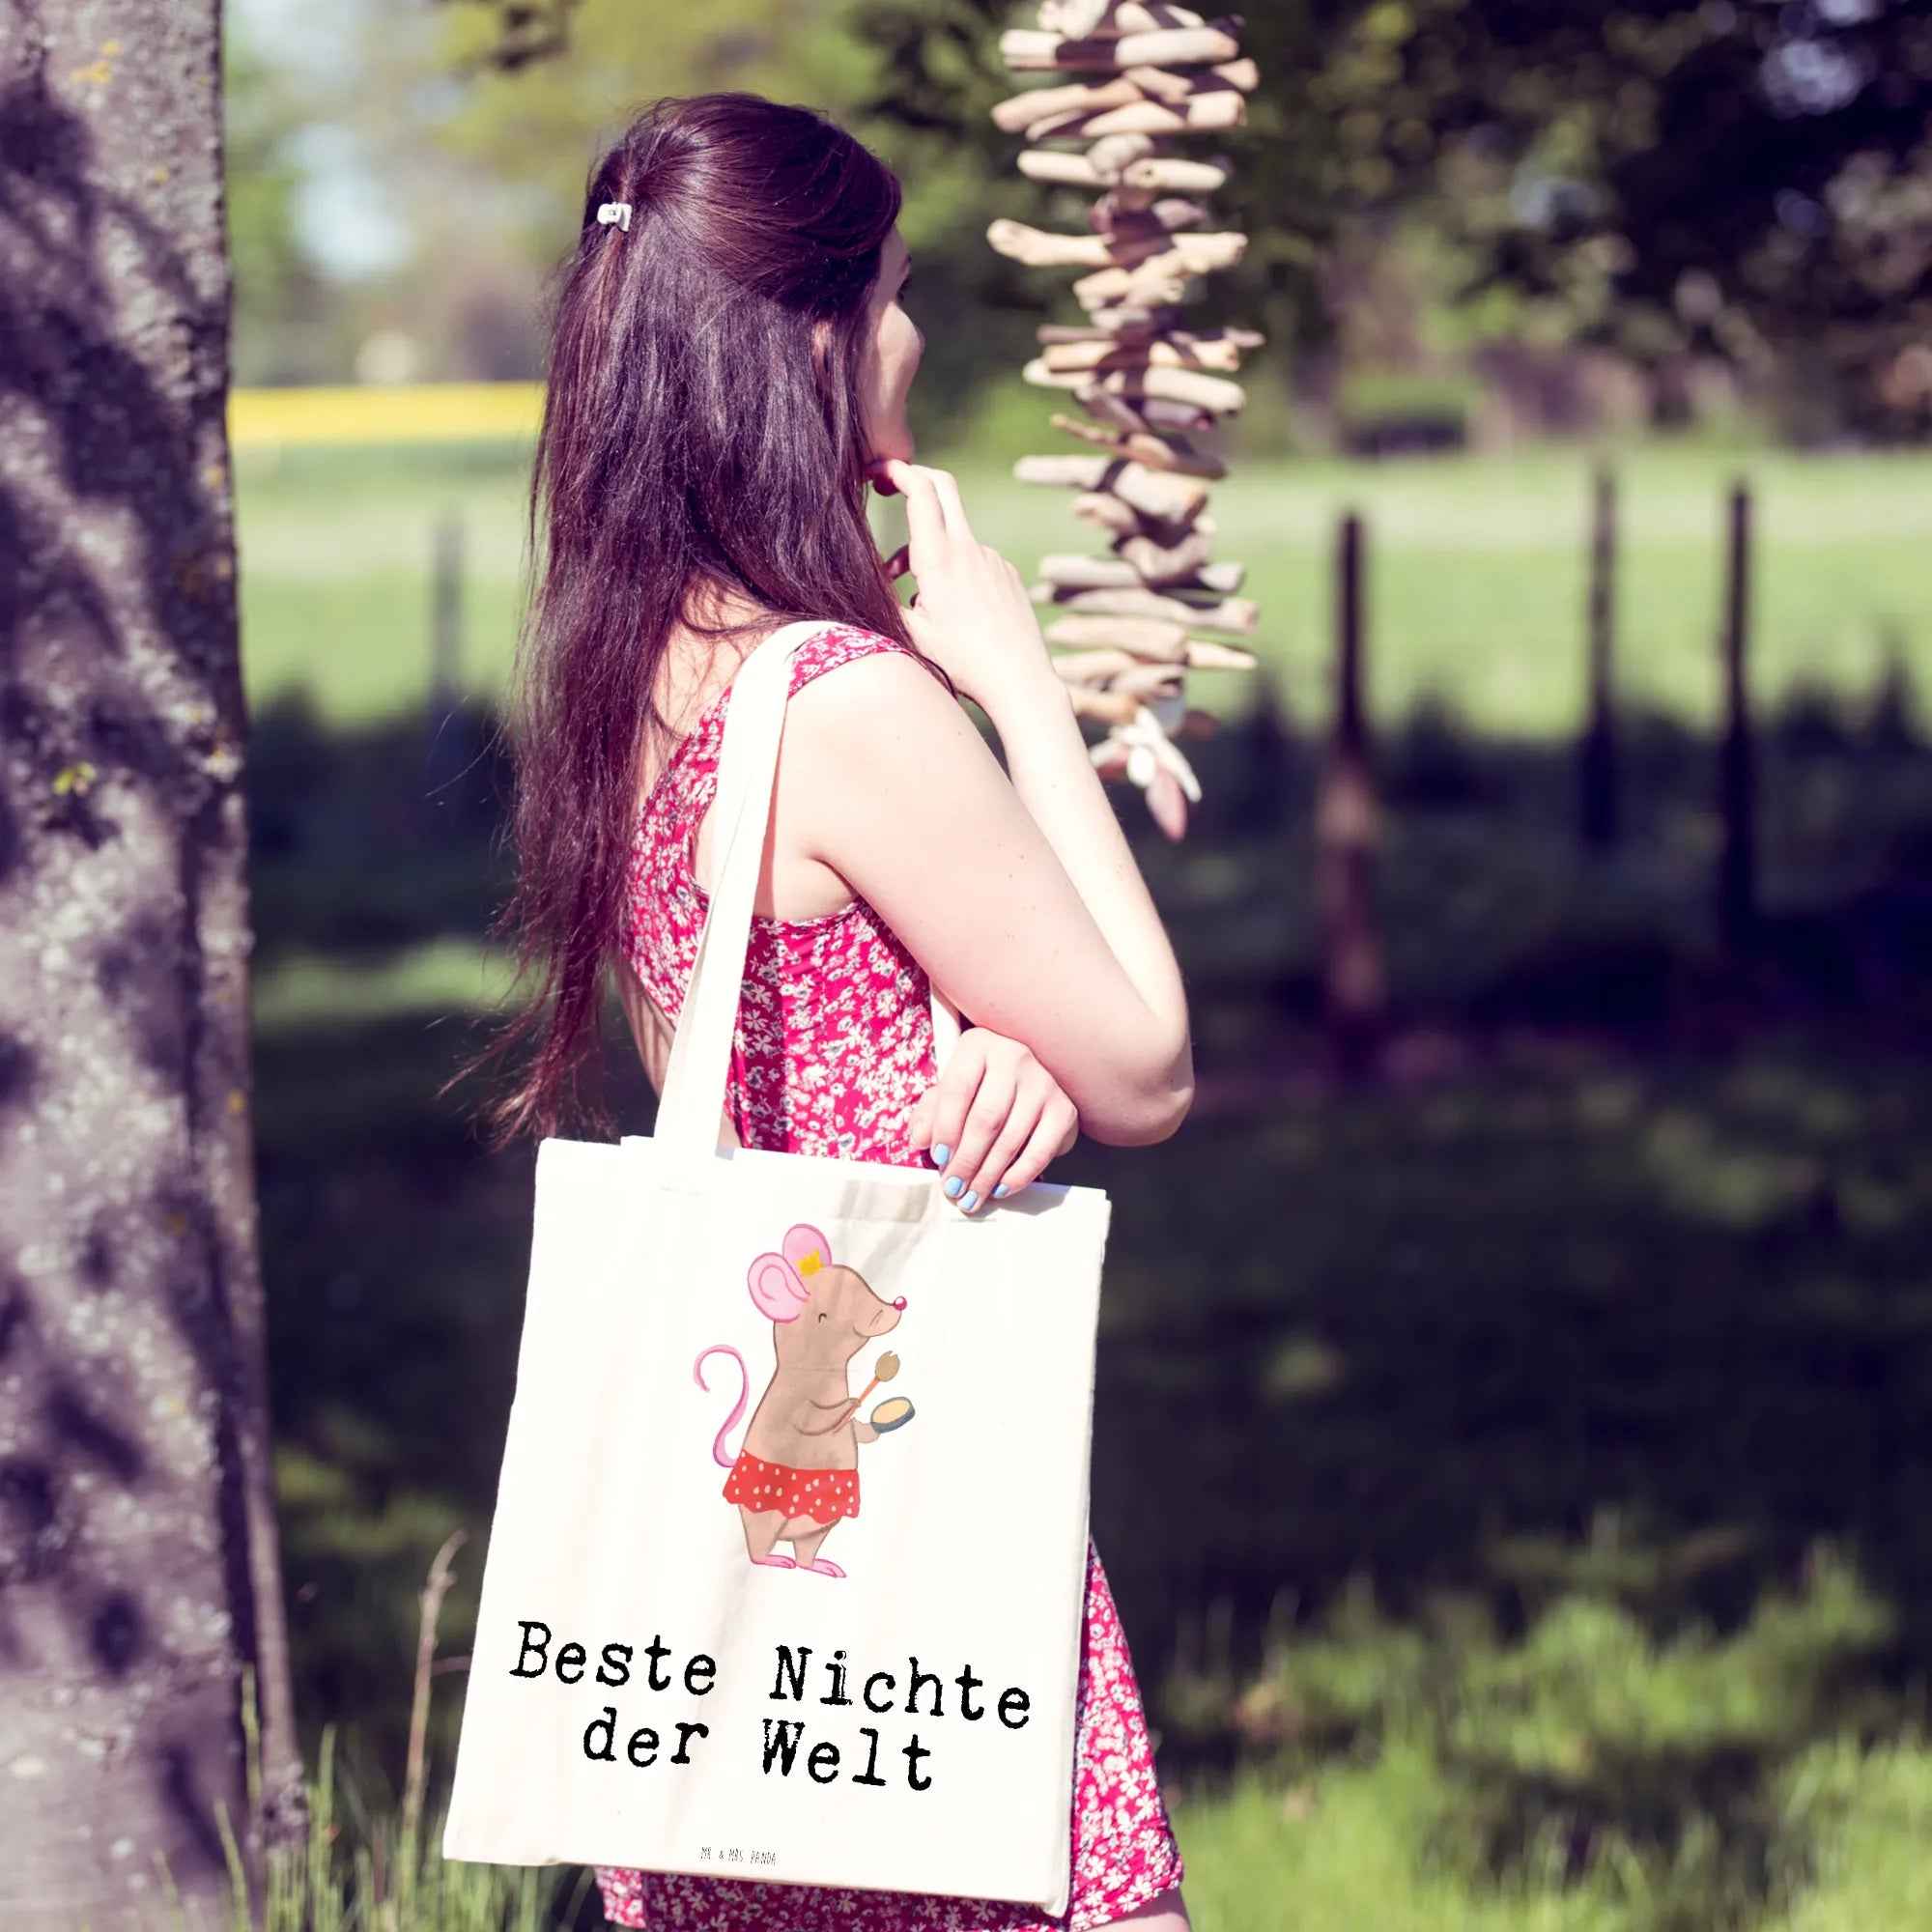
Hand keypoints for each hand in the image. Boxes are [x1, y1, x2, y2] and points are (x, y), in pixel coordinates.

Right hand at [868, 457, 1055, 715]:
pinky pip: (973, 558)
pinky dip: (952, 567)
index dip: (897, 471)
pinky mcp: (1006, 573)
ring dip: (927, 546)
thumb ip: (884, 599)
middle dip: (914, 478)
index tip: (877, 470)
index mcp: (940, 559)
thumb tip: (863, 578)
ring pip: (953, 533)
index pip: (921, 491)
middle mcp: (969, 549)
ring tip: (912, 591)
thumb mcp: (911, 635)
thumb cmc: (963, 664)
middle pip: (943, 487)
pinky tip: (951, 607)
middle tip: (889, 486)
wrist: (1020, 680)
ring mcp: (992, 559)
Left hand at [906, 1025, 1079, 1212]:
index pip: (957, 1088)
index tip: (938, 1158)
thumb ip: (930, 1112)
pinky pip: (1040, 1151)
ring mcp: (1043, 1082)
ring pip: (1011, 1139)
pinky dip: (1019, 1175)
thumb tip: (921, 1139)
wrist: (1027, 1081)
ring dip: (987, 1175)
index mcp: (979, 1045)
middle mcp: (1014, 1056)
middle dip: (966, 1161)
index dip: (945, 1127)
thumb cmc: (979, 1086)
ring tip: (971, 1197)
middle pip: (986, 1118)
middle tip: (952, 1188)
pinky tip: (1000, 1189)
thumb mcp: (948, 1090)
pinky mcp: (1064, 1109)